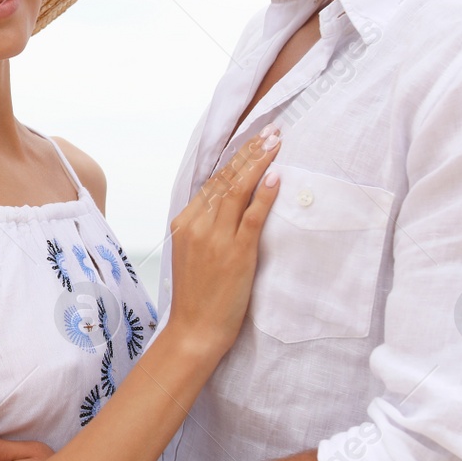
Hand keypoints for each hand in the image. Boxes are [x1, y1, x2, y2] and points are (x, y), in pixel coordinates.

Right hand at [166, 125, 281, 349]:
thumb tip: (224, 208)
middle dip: (249, 152)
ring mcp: (216, 238)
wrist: (194, 330)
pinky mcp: (236, 253)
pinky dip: (264, 193)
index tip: (253, 140)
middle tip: (271, 131)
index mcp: (185, 223)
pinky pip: (252, 216)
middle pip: (225, 179)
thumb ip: (204, 229)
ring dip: (258, 162)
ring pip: (237, 190)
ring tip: (276, 142)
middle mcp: (198, 225)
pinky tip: (276, 175)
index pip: (213, 182)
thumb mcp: (192, 255)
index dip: (235, 159)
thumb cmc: (197, 297)